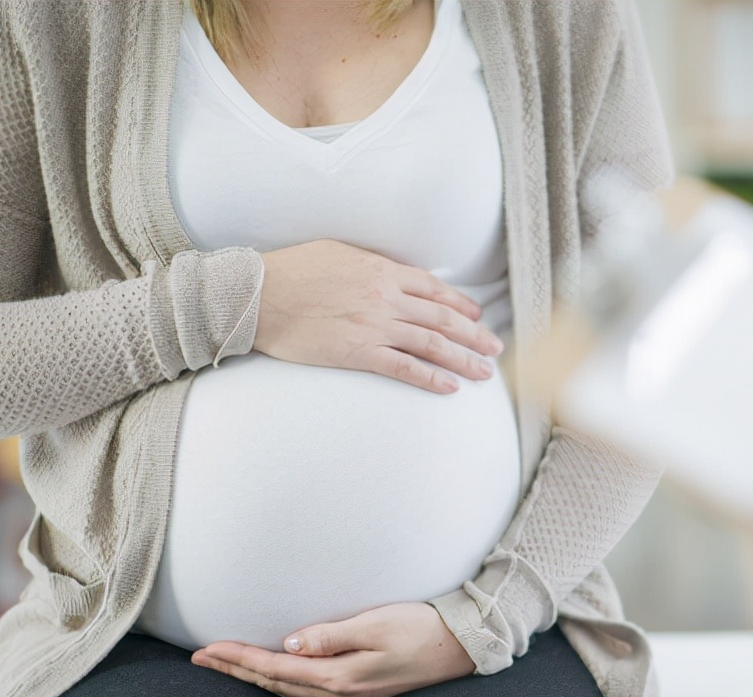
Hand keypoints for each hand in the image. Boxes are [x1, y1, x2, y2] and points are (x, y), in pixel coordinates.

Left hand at [192, 603, 475, 696]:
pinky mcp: (360, 688)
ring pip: (288, 689)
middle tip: (200, 659)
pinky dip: (279, 680)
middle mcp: (340, 691)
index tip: (207, 649)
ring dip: (253, 676)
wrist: (461, 646)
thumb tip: (288, 644)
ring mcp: (350, 694)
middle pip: (274, 683)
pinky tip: (274, 673)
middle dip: (235, 670)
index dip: (238, 658)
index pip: (275, 668)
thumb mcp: (376, 624)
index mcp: (340, 676)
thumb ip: (330, 635)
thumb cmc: (422, 628)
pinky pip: (306, 689)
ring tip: (226, 665)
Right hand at [255, 240, 505, 392]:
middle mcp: (385, 297)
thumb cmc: (292, 271)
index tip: (477, 316)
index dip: (460, 304)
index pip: (433, 289)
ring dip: (462, 359)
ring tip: (484, 373)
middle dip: (474, 335)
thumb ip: (371, 264)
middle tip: (494, 349)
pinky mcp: (358, 352)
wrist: (258, 294)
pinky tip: (449, 387)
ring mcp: (374, 326)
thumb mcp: (339, 252)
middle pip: (442, 318)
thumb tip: (392, 273)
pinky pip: (403, 367)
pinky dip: (430, 378)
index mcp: (382, 270)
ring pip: (431, 343)